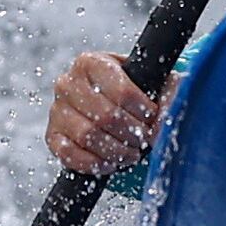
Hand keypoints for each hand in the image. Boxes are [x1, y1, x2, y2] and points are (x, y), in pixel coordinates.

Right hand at [46, 51, 157, 176]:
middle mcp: (67, 83)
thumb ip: (167, 90)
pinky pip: (70, 155)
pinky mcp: (52, 136)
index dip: (143, 110)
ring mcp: (57, 110)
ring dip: (116, 150)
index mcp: (90, 62)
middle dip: (132, 133)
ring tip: (133, 153)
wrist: (106, 102)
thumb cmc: (130, 89)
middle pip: (105, 116)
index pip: (121, 90)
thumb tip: (173, 109)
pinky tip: (112, 163)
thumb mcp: (149, 81)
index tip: (153, 116)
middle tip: (146, 140)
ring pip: (88, 136)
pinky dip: (95, 163)